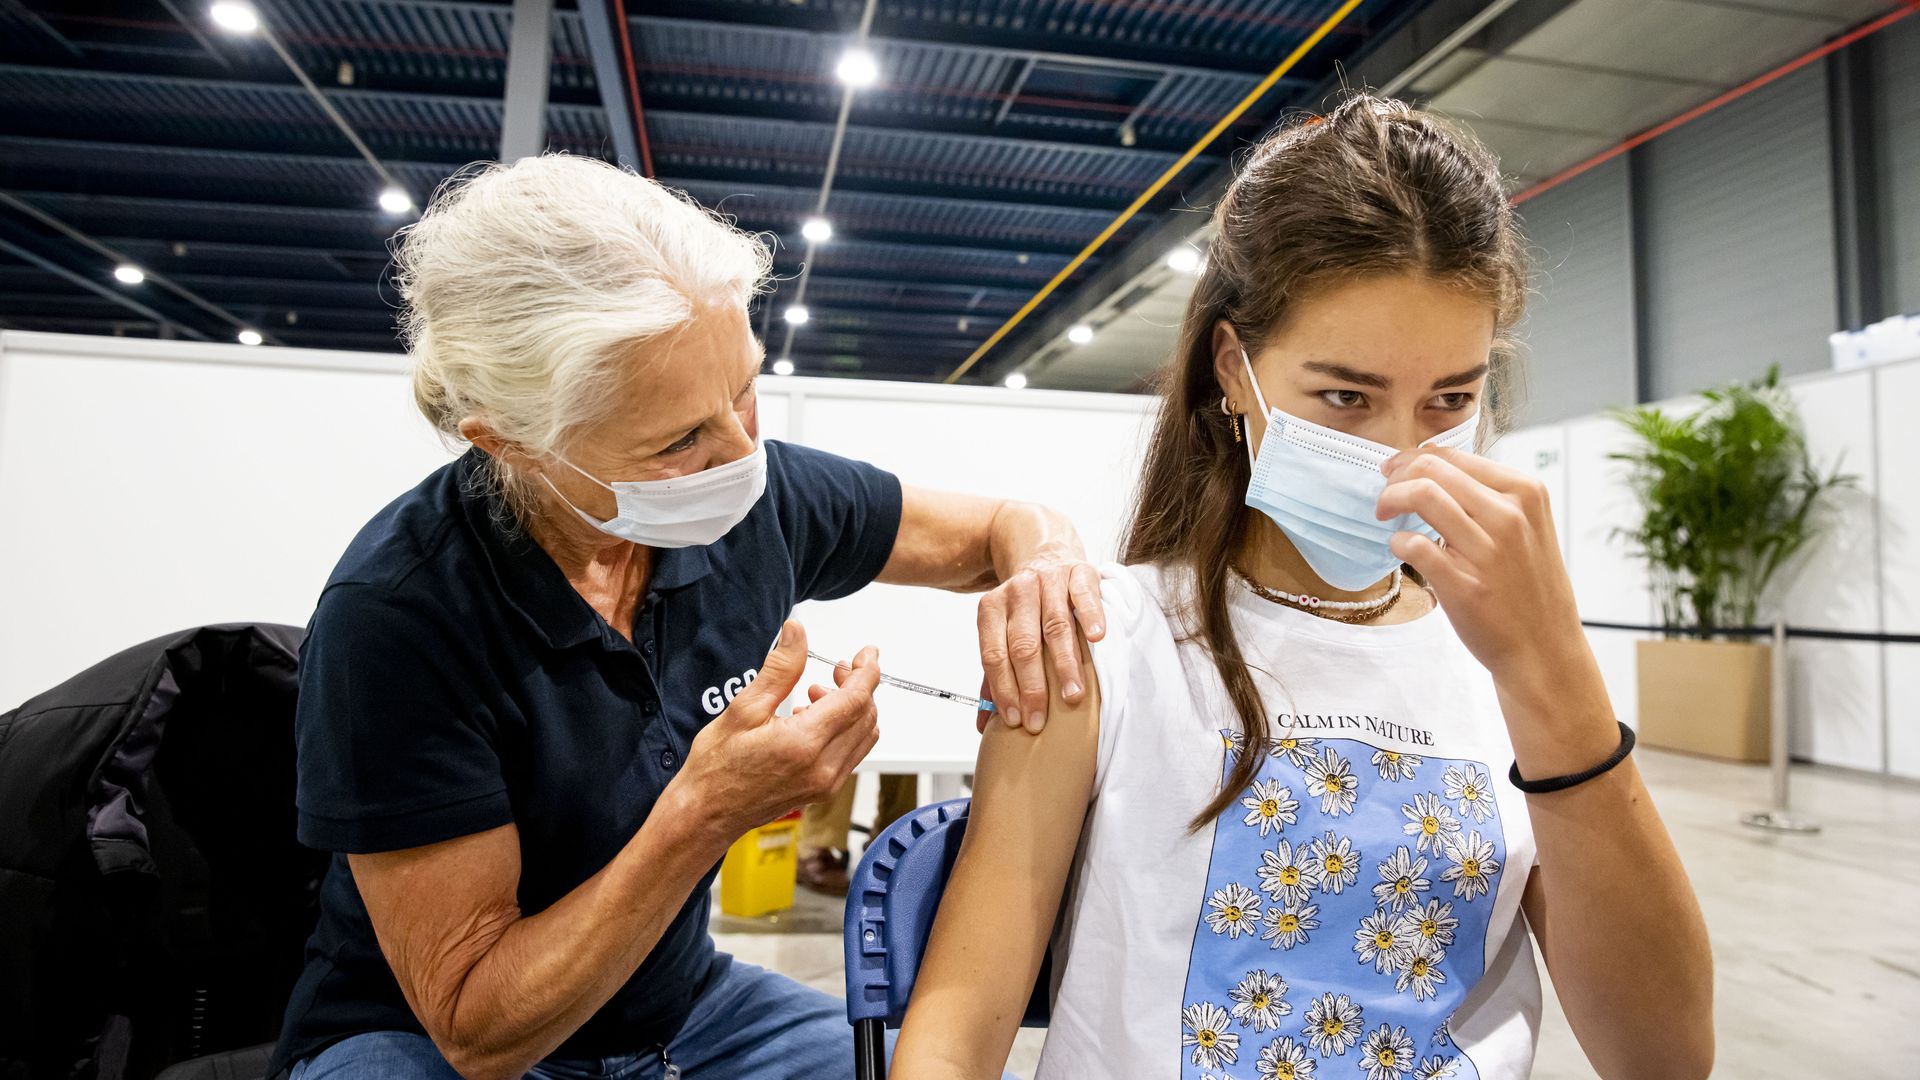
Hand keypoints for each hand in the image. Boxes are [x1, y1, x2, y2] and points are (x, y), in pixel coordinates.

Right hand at [672, 620, 880, 845]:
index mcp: (804, 743)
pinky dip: (845, 729)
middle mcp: (823, 768)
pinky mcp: (823, 791)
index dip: (867, 671)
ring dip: (853, 708)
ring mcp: (826, 783)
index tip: (866, 653)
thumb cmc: (716, 768)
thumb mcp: (743, 709)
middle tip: (838, 667)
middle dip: (859, 686)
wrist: (705, 815)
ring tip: (820, 692)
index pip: (856, 699)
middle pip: (866, 716)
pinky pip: (851, 753)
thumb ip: (779, 669)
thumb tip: (797, 633)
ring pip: (864, 736)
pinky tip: (814, 718)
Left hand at [976, 554, 1104, 733]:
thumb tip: (982, 726)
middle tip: (1040, 719)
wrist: (1045, 556)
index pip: (993, 654)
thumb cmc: (1026, 610)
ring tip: (1072, 695)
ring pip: (1055, 626)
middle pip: (1023, 644)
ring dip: (1064, 664)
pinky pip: (1084, 595)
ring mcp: (1049, 580)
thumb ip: (993, 677)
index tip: (1015, 719)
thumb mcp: (1003, 636)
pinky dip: (1090, 616)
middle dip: (1032, 686)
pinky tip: (1095, 639)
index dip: (1003, 689)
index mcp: (991, 608)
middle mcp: (1017, 592)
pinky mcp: (1079, 572)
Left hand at [1375, 447, 1586, 689]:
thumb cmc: (1529, 587)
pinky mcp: (1465, 584)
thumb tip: (1433, 471)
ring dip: (1390, 500)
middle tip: (1384, 493)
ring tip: (1385, 515)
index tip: (1396, 470)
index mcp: (1525, 492)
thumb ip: (1489, 497)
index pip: (1453, 456)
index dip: (1413, 458)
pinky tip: (1399, 549)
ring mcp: (1487, 550)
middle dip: (1395, 475)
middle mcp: (1509, 516)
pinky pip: (1414, 545)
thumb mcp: (1528, 527)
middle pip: (1431, 468)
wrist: (1544, 648)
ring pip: (1421, 495)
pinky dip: (1397, 542)